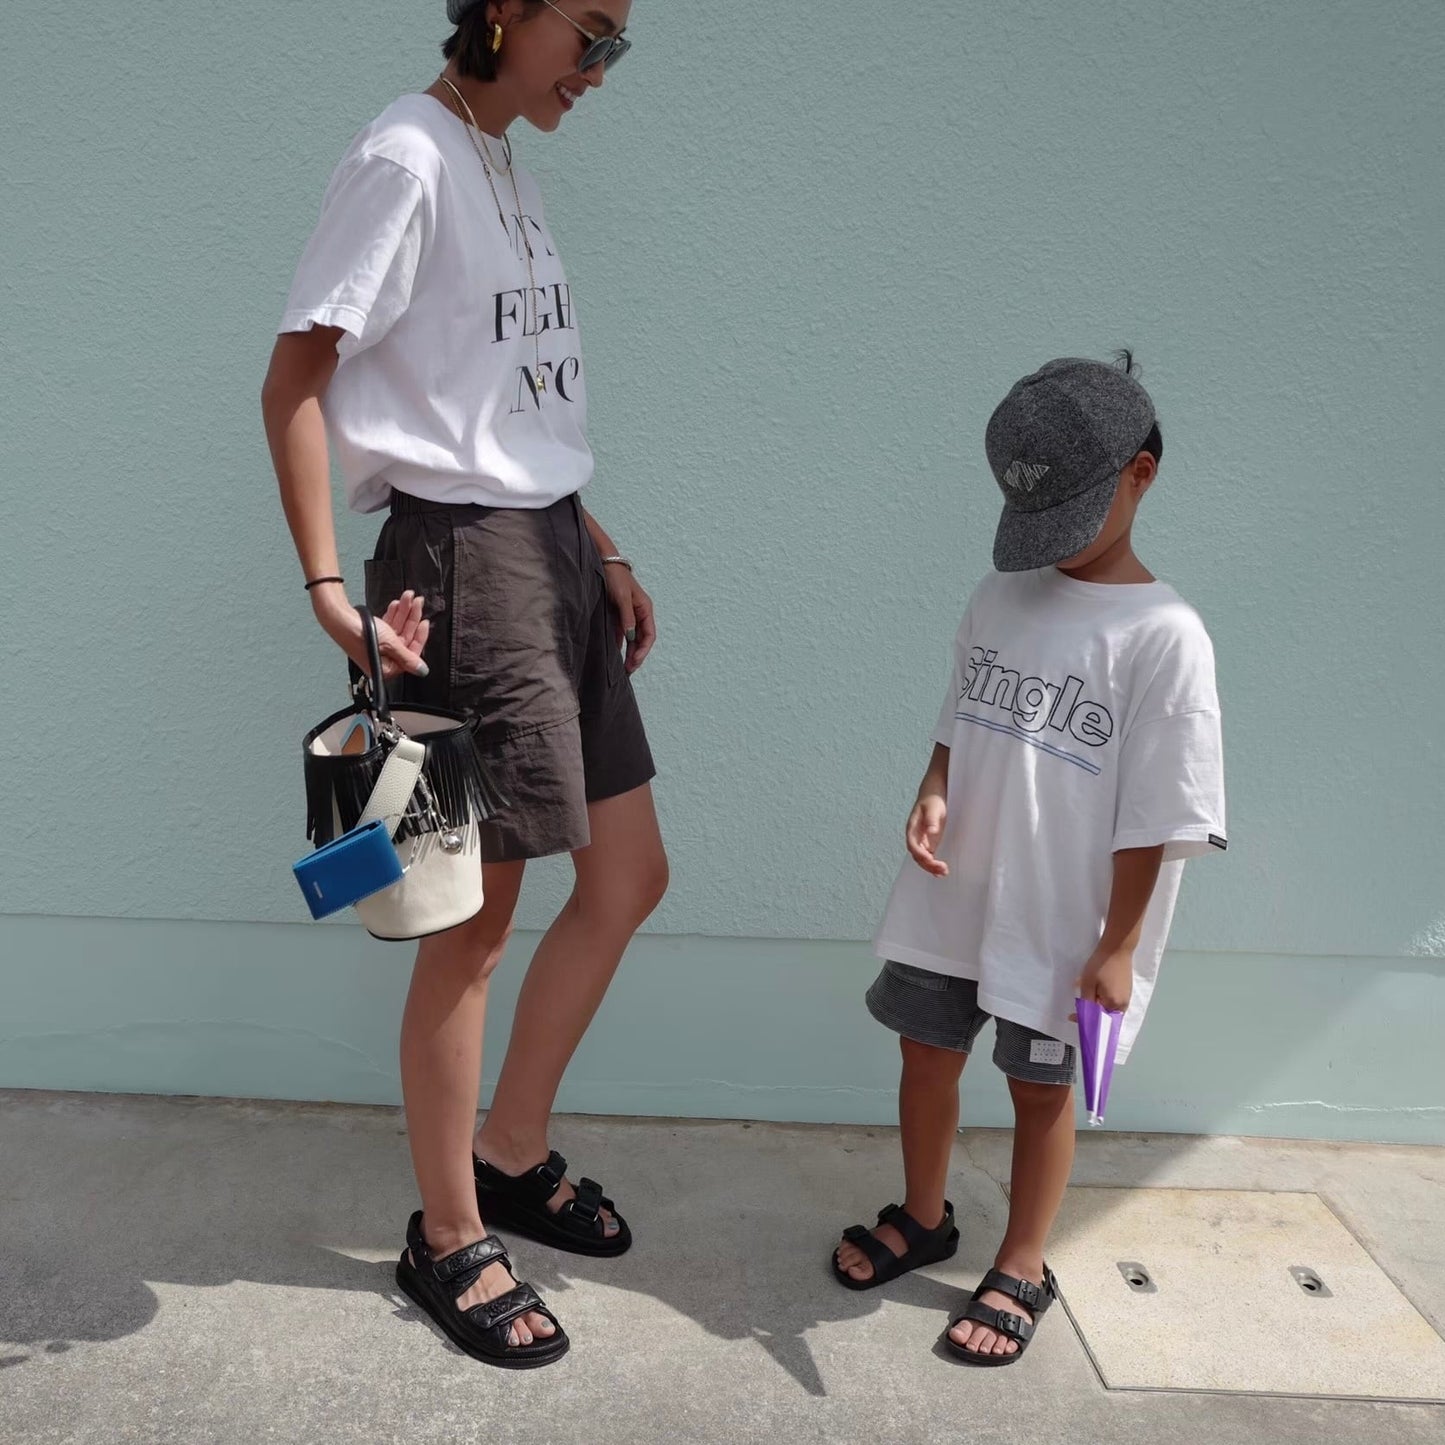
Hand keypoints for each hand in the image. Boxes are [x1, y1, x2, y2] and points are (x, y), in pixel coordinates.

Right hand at [313, 587, 430, 680]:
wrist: (338, 617)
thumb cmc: (359, 633)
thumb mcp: (390, 644)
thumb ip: (408, 656)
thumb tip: (422, 670)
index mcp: (386, 668)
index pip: (410, 655)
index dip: (420, 637)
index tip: (425, 622)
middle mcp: (382, 660)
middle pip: (404, 638)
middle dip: (412, 618)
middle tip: (418, 602)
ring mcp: (377, 647)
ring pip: (397, 629)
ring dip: (404, 612)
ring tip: (408, 597)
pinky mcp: (372, 636)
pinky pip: (388, 626)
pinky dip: (392, 615)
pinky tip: (396, 604)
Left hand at [604, 563, 655, 673]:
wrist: (603, 561)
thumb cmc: (614, 576)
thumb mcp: (622, 597)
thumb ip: (627, 617)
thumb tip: (630, 636)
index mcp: (645, 609)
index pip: (649, 635)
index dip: (643, 650)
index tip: (635, 662)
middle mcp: (639, 613)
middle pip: (641, 640)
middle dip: (636, 656)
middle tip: (628, 671)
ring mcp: (628, 615)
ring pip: (631, 639)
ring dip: (628, 653)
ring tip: (623, 668)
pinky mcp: (617, 615)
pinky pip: (620, 634)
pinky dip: (619, 645)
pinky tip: (614, 655)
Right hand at [905, 794, 948, 876]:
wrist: (934, 794)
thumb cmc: (933, 799)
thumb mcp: (933, 807)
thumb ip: (932, 820)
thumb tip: (932, 831)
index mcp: (912, 828)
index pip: (912, 845)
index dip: (920, 854)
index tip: (930, 859)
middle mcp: (915, 837)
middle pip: (917, 855)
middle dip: (928, 864)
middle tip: (942, 869)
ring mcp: (922, 841)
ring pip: (923, 859)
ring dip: (931, 867)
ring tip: (944, 872)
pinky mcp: (930, 843)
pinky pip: (929, 857)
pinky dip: (933, 865)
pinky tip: (941, 871)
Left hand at [1073, 945, 1133, 1016]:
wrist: (1117, 948)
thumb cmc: (1101, 964)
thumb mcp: (1088, 983)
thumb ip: (1086, 1002)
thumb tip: (1084, 1016)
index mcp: (1114, 1004)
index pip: (1097, 1020)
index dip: (1084, 1020)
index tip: (1071, 1016)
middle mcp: (1122, 1005)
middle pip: (1104, 1017)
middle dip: (1091, 1014)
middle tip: (1078, 1008)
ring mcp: (1126, 999)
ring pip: (1108, 1010)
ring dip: (1096, 1007)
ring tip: (1086, 999)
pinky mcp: (1126, 992)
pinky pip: (1113, 1003)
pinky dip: (1103, 1001)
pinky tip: (1095, 993)